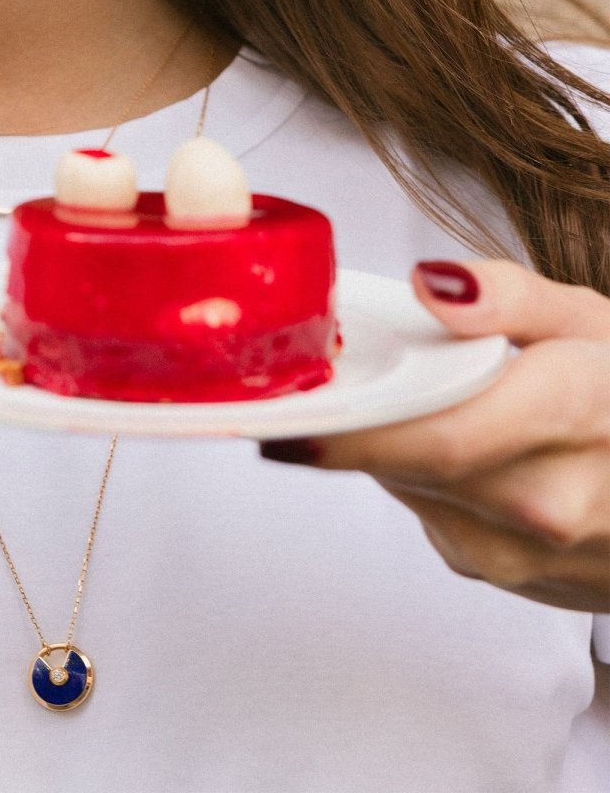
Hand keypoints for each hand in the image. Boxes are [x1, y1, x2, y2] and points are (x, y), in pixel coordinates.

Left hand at [260, 260, 609, 612]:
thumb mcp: (594, 320)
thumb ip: (511, 297)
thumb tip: (430, 283)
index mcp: (578, 416)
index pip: (441, 438)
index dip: (351, 436)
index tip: (279, 428)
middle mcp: (553, 504)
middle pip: (412, 467)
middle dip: (354, 426)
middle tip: (303, 390)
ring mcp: (531, 554)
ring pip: (413, 493)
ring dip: (387, 447)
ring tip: (392, 403)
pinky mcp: (508, 575)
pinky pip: (434, 517)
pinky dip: (420, 477)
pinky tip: (443, 445)